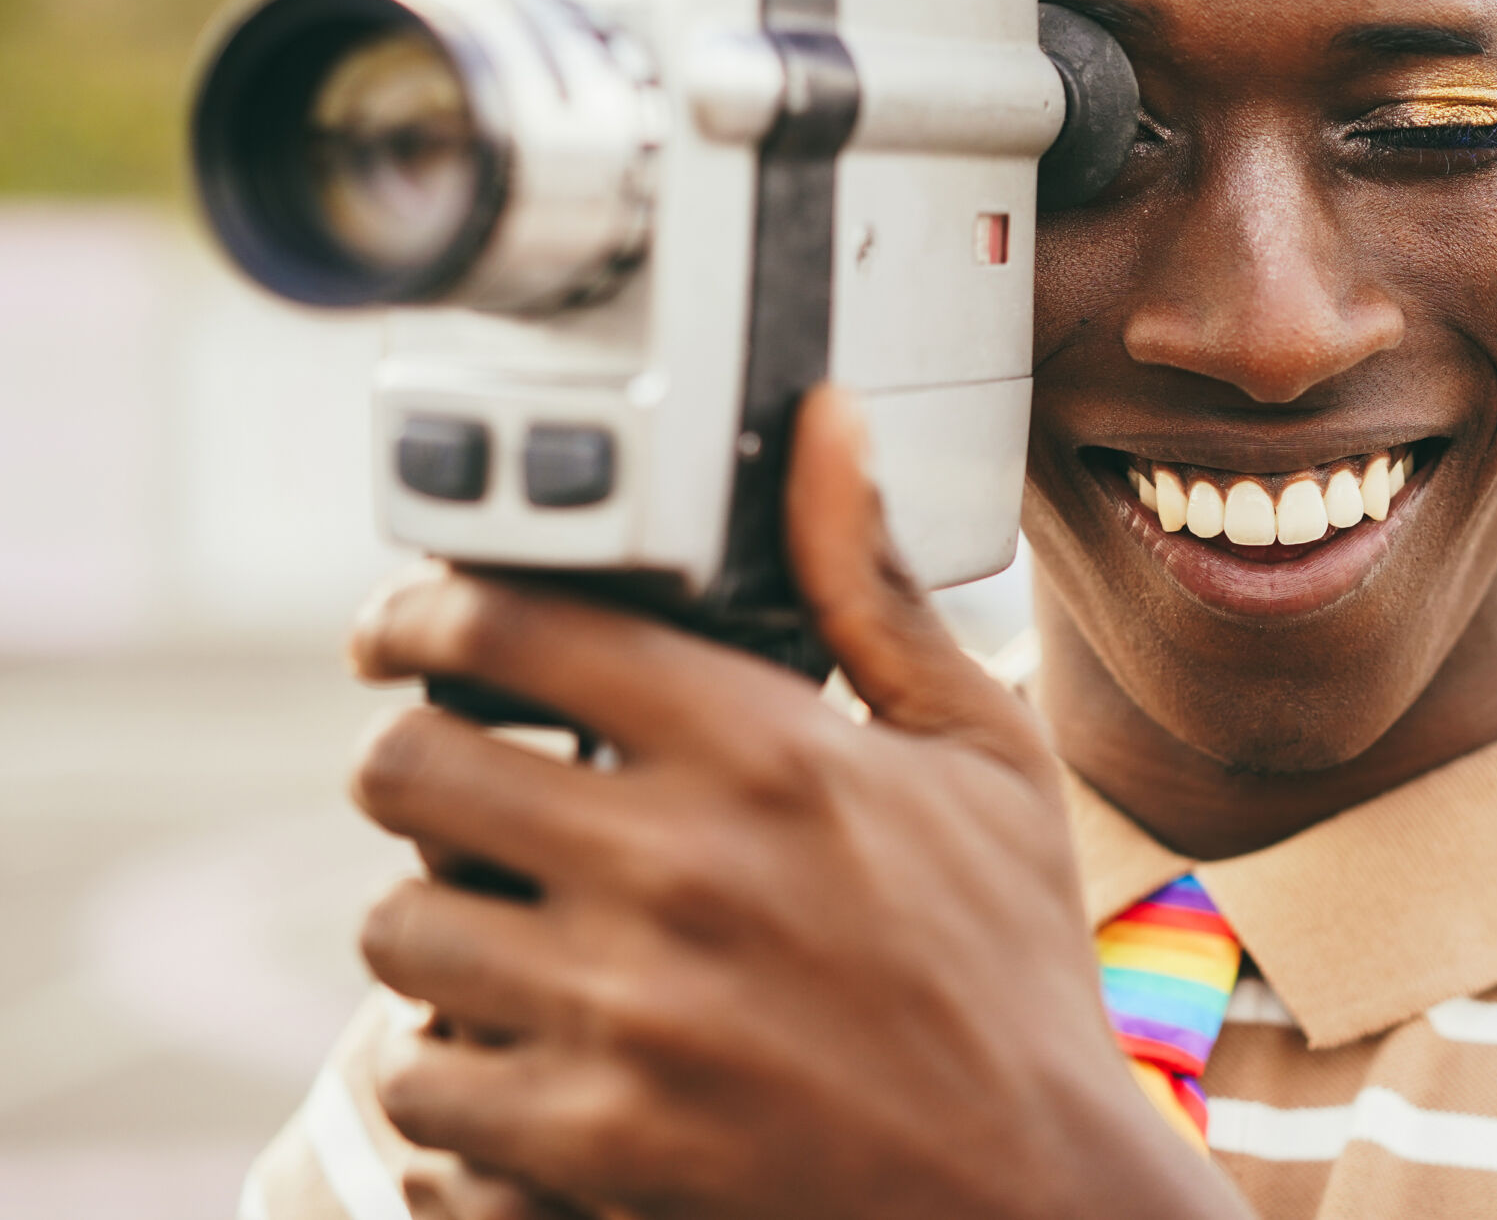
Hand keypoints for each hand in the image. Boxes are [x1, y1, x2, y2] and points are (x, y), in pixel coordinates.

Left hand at [347, 386, 1245, 1219]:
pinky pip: (422, 1083)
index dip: (420, 614)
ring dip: (436, 926)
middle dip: (416, 767)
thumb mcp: (978, 753)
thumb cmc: (1010, 962)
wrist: (1029, 1188)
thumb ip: (873, 587)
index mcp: (768, 747)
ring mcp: (630, 1011)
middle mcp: (682, 865)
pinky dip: (455, 1070)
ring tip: (507, 932)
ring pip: (397, 930)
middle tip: (457, 788)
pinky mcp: (595, 1142)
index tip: (400, 630)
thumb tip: (830, 422)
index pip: (510, 627)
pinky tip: (531, 1053)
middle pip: (407, 769)